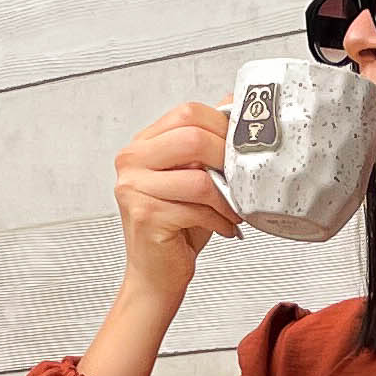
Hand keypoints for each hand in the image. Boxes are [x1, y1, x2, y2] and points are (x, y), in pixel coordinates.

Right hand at [112, 103, 238, 318]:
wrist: (157, 273)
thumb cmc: (178, 226)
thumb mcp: (196, 176)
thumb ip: (208, 141)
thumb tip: (237, 103)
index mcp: (143, 144)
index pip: (187, 113)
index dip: (223, 127)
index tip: (242, 147)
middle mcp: (132, 160)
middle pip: (192, 137)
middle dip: (228, 158)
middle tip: (243, 178)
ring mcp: (133, 187)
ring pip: (198, 177)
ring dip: (227, 197)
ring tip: (235, 209)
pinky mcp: (145, 215)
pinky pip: (197, 208)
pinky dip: (220, 219)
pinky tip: (224, 227)